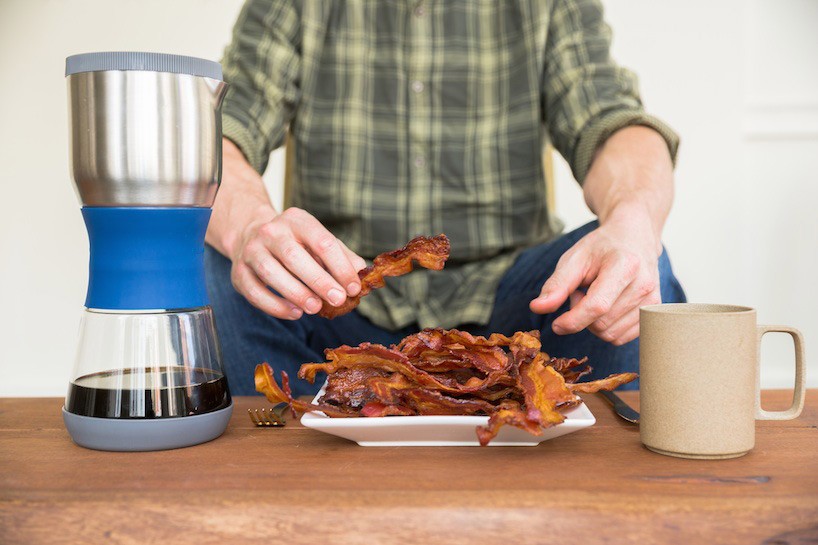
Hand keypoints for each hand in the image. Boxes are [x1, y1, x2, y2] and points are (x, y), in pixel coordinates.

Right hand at [231, 207, 366, 318]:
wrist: (252, 235)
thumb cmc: (295, 243)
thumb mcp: (319, 241)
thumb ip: (341, 256)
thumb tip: (361, 275)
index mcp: (297, 220)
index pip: (321, 241)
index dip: (339, 266)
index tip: (353, 287)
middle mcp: (271, 231)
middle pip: (294, 256)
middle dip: (318, 280)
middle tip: (337, 299)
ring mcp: (251, 251)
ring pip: (271, 272)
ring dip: (296, 293)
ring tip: (315, 308)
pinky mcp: (238, 272)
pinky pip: (255, 292)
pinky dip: (276, 306)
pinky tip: (295, 313)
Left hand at [529, 212, 661, 344]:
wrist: (634, 238)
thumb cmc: (601, 248)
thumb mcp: (574, 258)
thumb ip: (556, 285)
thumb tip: (537, 308)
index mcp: (625, 265)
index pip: (597, 307)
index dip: (572, 321)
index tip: (556, 324)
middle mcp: (644, 285)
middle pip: (602, 324)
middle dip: (580, 316)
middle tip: (578, 293)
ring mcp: (653, 301)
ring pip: (610, 335)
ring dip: (593, 323)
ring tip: (594, 296)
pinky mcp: (654, 313)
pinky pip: (621, 338)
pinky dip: (607, 328)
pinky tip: (606, 306)